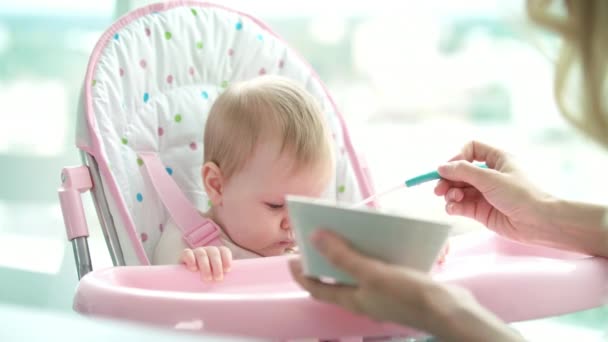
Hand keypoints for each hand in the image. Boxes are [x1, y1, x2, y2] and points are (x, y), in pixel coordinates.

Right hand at [180, 246, 231, 281]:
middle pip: (214, 252)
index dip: (226, 259)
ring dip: (205, 266)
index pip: (224, 251)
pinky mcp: (185, 255)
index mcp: (218, 254)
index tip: (228, 270)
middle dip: (217, 265)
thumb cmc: (207, 281)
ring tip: (207, 278)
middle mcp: (208, 251)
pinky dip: (190, 259)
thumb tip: (232, 288)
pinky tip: (193, 268)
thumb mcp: (217, 278)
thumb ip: (223, 278)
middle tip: (218, 278)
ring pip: (202, 254)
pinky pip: (187, 253)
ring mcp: (196, 252)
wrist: (188, 282)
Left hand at [289, 229, 522, 340]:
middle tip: (318, 238)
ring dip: (350, 254)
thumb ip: (342, 256)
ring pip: (357, 272)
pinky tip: (379, 239)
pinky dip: (373, 254)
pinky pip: (378, 268)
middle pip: (335, 279)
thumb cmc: (409, 295)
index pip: (316, 288)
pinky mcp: (398, 286)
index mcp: (353, 299)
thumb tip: (315, 237)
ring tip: (347, 232)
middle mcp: (364, 298)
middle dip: (324, 259)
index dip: (300, 274)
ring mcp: (381, 293)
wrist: (450, 310)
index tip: (290, 257)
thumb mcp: (372, 272)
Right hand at [434, 140, 552, 243]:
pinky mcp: (481, 210)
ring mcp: (484, 193)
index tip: (449, 168)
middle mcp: (489, 174)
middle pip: (460, 171)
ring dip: (450, 193)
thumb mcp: (490, 178)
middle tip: (438, 189)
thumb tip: (441, 167)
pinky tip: (453, 209)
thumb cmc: (521, 195)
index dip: (458, 157)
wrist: (539, 223)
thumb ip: (463, 171)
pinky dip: (454, 206)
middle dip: (448, 179)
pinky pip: (461, 205)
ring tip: (452, 199)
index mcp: (497, 159)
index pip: (471, 149)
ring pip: (458, 189)